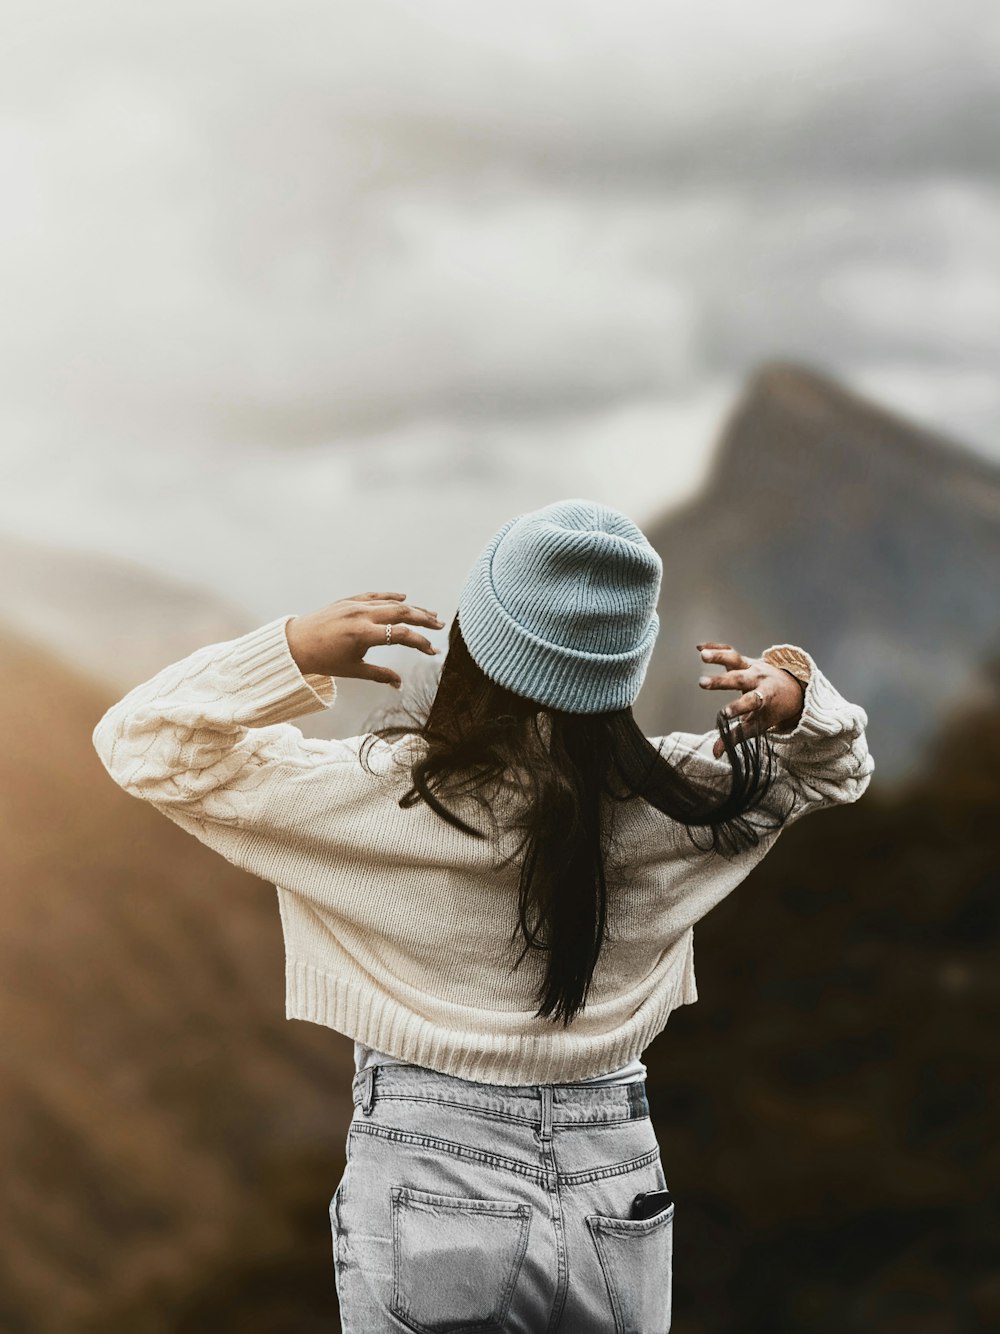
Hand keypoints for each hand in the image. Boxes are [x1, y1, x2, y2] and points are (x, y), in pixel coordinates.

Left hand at [285, 592, 444, 687]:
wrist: (295, 643)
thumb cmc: (322, 660)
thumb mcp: (353, 670)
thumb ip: (379, 676)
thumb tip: (399, 685)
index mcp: (363, 634)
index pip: (401, 635)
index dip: (420, 643)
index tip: (432, 651)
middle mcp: (361, 615)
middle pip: (402, 613)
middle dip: (424, 618)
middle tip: (439, 625)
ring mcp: (355, 605)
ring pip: (390, 603)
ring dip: (412, 608)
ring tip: (429, 613)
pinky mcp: (348, 600)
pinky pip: (374, 596)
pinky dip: (390, 596)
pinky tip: (404, 597)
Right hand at [696, 641, 805, 757]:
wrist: (790, 688)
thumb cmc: (772, 710)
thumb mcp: (758, 724)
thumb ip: (737, 736)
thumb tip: (716, 753)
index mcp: (765, 696)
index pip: (751, 702)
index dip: (738, 708)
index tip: (723, 714)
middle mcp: (759, 679)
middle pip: (739, 678)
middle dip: (721, 681)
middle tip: (702, 683)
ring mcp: (752, 666)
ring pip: (735, 658)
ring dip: (718, 656)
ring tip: (702, 655)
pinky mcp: (745, 659)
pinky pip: (730, 651)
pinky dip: (715, 647)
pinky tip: (699, 647)